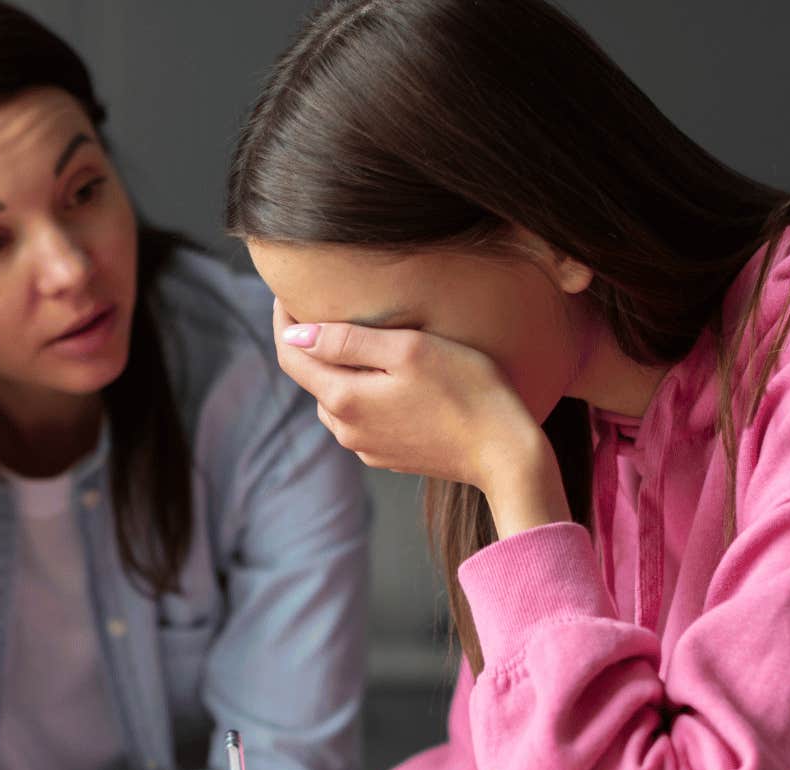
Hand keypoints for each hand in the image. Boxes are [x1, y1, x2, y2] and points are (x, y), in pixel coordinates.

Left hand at [272, 301, 570, 537]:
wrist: (506, 453)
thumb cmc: (466, 390)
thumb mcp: (407, 350)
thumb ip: (347, 340)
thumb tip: (296, 334)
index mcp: (343, 399)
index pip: (290, 354)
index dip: (283, 320)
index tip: (289, 291)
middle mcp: (346, 430)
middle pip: (313, 377)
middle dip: (314, 344)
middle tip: (330, 307)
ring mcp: (367, 448)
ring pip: (337, 398)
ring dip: (341, 370)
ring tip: (364, 341)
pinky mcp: (389, 457)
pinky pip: (362, 418)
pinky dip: (364, 392)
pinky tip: (392, 378)